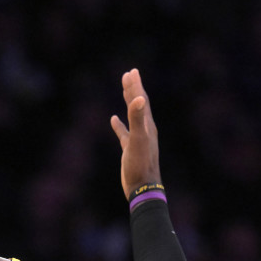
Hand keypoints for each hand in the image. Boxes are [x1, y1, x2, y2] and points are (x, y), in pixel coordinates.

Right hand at [109, 68, 160, 198]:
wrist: (143, 188)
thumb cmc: (141, 165)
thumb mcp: (138, 140)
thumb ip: (137, 119)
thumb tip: (139, 98)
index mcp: (147, 125)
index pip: (141, 100)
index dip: (135, 86)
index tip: (131, 72)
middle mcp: (145, 129)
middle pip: (139, 104)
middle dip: (134, 89)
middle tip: (129, 74)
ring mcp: (137, 139)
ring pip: (132, 116)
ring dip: (128, 102)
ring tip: (125, 90)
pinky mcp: (130, 149)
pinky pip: (124, 133)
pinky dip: (119, 125)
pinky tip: (113, 120)